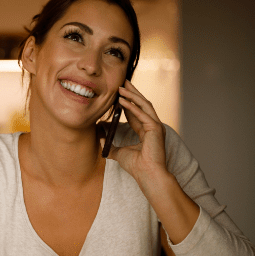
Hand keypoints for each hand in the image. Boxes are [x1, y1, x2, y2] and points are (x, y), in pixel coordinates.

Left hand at [101, 79, 199, 243]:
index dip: (127, 101)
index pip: (136, 112)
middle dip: (132, 92)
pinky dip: (132, 106)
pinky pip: (143, 113)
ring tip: (121, 86)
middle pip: (142, 104)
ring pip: (144, 105)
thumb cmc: (136, 166)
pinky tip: (122, 100)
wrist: (147, 175)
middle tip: (122, 81)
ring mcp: (156, 126)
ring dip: (132, 94)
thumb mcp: (118, 152)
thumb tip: (98, 135)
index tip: (118, 92)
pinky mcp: (155, 128)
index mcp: (146, 130)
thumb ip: (109, 143)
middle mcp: (153, 126)